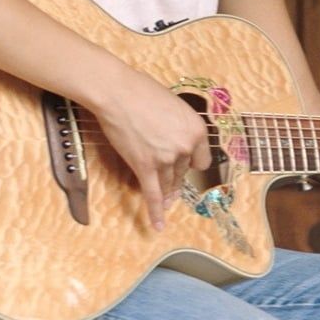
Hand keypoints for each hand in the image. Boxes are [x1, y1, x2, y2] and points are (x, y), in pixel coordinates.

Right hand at [86, 71, 211, 230]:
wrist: (118, 93)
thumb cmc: (144, 93)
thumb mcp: (175, 106)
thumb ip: (180, 127)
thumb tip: (176, 137)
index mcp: (197, 130)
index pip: (201, 160)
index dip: (191, 162)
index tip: (185, 164)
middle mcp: (185, 147)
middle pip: (183, 171)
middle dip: (175, 174)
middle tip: (169, 181)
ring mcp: (166, 159)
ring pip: (169, 183)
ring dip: (168, 193)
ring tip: (167, 203)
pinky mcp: (145, 167)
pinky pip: (152, 194)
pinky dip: (156, 212)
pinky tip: (159, 225)